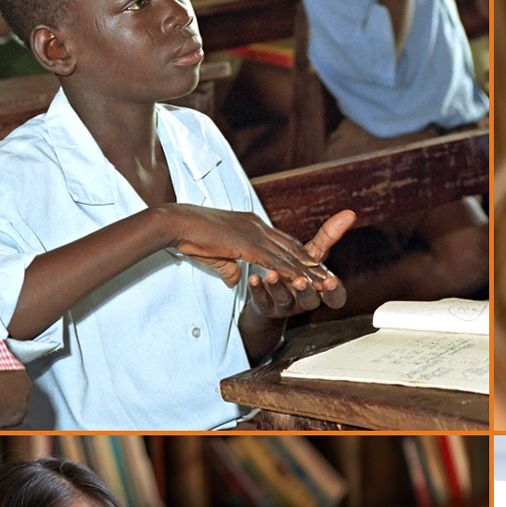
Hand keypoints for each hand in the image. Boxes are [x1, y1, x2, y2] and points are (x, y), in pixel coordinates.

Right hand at [172, 207, 346, 309]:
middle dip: (311, 264)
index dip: (299, 255)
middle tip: (328, 277)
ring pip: (287, 255)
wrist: (177, 223)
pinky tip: (301, 282)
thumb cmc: (190, 237)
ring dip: (306, 271)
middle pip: (291, 247)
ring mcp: (253, 234)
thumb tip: (236, 281)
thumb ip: (229, 266)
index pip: (282, 241)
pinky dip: (290, 272)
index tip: (314, 266)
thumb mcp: (215, 255)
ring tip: (323, 283)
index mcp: (251, 225)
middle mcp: (257, 226)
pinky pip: (273, 262)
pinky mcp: (246, 244)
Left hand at [245, 210, 354, 317]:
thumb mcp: (314, 255)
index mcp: (320, 291)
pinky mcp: (265, 306)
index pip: (335, 297)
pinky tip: (254, 279)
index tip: (329, 281)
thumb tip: (350, 213)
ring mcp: (284, 305)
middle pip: (309, 300)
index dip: (333, 291)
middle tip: (300, 281)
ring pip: (283, 299)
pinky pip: (262, 300)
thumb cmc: (296, 272)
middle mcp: (304, 301)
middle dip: (305, 290)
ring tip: (270, 275)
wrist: (272, 294)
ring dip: (278, 286)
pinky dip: (258, 289)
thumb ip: (329, 237)